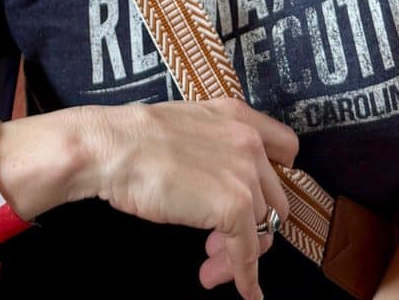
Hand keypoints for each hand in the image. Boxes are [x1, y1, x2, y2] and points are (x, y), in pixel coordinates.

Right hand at [82, 99, 296, 299]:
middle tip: (219, 242)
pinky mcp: (234, 206)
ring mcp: (244, 173)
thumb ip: (214, 145)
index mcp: (236, 116)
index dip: (276, 178)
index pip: (286, 147)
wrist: (112, 147)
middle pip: (273, 199)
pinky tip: (242, 289)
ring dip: (237, 253)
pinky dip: (245, 276)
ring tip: (210, 264)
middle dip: (252, 226)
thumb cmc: (134, 139)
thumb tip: (218, 186)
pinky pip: (248, 252)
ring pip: (260, 229)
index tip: (261, 198)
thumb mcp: (185, 126)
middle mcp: (248, 142)